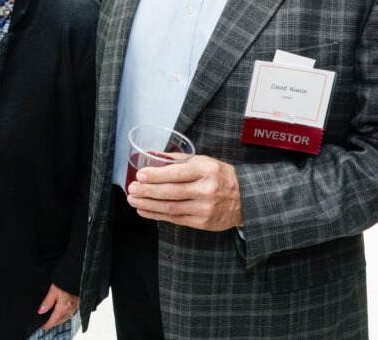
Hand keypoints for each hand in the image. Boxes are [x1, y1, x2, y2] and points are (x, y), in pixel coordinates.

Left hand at [37, 283, 78, 329]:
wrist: (77, 277)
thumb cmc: (65, 282)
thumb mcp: (53, 291)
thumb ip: (47, 302)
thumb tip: (40, 311)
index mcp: (62, 308)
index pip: (53, 320)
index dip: (47, 324)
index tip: (42, 326)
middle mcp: (69, 309)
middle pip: (60, 321)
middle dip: (53, 324)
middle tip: (47, 324)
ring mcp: (74, 307)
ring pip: (66, 318)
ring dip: (59, 320)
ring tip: (54, 320)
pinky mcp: (78, 303)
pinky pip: (71, 313)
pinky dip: (66, 316)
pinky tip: (64, 313)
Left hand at [127, 154, 243, 230]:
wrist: (246, 200)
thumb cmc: (221, 177)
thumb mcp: (205, 161)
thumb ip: (180, 159)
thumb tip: (153, 155)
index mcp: (206, 170)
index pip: (176, 173)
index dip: (155, 175)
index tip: (140, 175)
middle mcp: (206, 190)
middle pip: (170, 192)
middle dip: (147, 191)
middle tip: (132, 189)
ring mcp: (205, 208)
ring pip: (170, 208)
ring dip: (148, 204)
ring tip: (133, 200)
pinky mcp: (203, 222)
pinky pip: (175, 219)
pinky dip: (157, 215)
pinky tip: (145, 210)